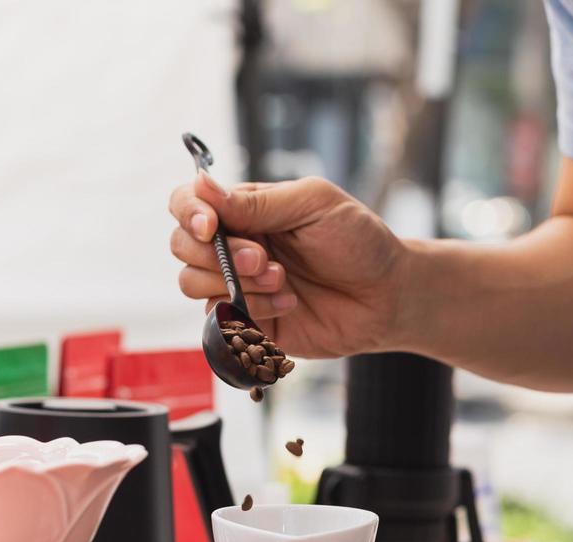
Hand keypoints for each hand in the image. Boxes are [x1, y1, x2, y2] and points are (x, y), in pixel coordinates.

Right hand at [169, 173, 407, 357]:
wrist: (389, 296)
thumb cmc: (360, 242)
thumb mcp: (313, 205)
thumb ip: (257, 202)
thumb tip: (203, 187)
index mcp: (247, 209)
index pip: (188, 203)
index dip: (189, 213)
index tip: (211, 227)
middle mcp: (235, 245)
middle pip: (182, 246)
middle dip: (217, 255)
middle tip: (265, 260)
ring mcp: (239, 285)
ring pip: (194, 285)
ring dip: (237, 284)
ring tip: (284, 281)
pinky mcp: (250, 322)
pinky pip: (222, 320)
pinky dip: (253, 311)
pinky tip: (290, 304)